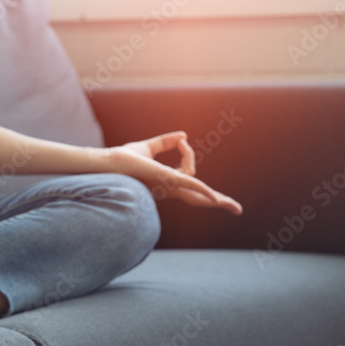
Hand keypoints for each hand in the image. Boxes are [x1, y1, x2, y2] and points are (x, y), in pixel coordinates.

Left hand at [111, 131, 242, 215]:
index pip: (188, 172)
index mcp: (166, 183)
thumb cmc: (122, 159)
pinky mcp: (166, 179)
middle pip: (198, 198)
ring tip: (233, 207)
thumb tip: (183, 136)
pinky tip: (217, 200)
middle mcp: (169, 188)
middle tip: (236, 209)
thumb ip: (164, 142)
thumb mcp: (148, 147)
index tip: (181, 140)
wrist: (108, 163)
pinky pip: (190, 184)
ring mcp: (168, 185)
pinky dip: (204, 191)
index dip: (188, 153)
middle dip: (218, 202)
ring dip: (217, 200)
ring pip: (198, 195)